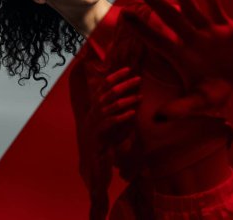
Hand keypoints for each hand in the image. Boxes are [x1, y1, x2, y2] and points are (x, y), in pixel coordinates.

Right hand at [80, 66, 141, 194]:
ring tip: (140, 96)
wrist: (93, 163)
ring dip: (127, 100)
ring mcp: (95, 122)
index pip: (104, 85)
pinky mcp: (99, 134)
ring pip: (111, 106)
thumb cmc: (105, 140)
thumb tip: (133, 94)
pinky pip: (111, 122)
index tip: (128, 69)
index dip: (116, 76)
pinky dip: (123, 116)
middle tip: (138, 79)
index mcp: (95, 106)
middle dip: (125, 84)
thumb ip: (117, 108)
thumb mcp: (110, 121)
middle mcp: (93, 111)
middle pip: (109, 92)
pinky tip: (133, 113)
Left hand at [123, 0, 232, 115]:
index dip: (141, 28)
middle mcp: (190, 39)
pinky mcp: (227, 30)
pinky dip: (214, 5)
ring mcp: (208, 32)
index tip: (124, 14)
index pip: (155, 39)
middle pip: (169, 16)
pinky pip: (219, 14)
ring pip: (192, 9)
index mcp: (178, 55)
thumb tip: (158, 119)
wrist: (231, 83)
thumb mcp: (196, 104)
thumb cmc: (209, 94)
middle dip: (154, 0)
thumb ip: (178, 110)